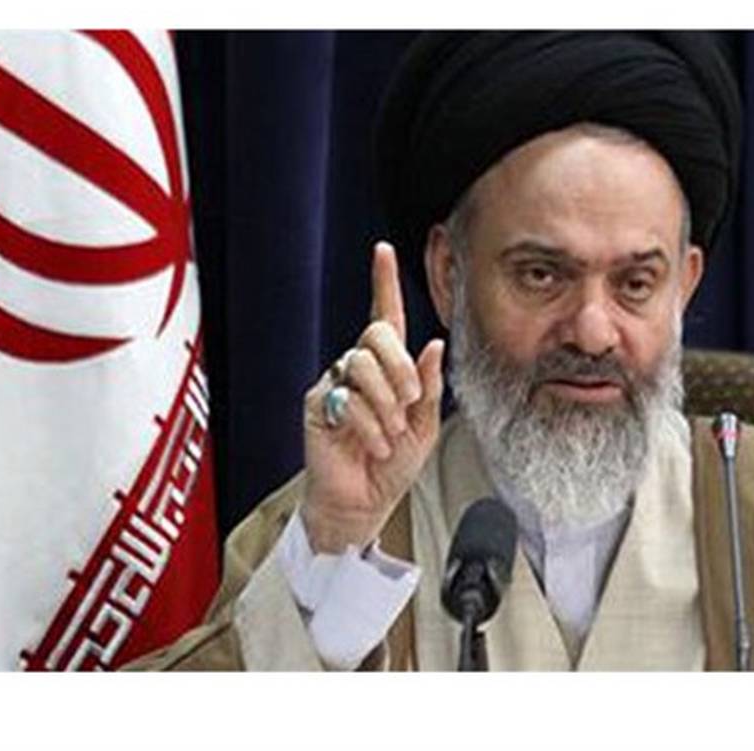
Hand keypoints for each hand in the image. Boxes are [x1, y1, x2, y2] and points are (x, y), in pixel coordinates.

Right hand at [301, 241, 445, 553]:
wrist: (364, 503)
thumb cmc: (392, 466)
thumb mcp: (425, 426)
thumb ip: (430, 386)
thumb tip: (435, 344)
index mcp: (389, 368)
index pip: (385, 317)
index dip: (383, 283)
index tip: (382, 250)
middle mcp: (360, 368)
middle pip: (377, 334)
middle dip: (400, 366)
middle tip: (410, 402)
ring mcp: (336, 384)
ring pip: (363, 364)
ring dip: (386, 404)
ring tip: (390, 436)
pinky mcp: (319, 404)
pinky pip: (348, 398)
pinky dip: (369, 426)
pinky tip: (372, 446)